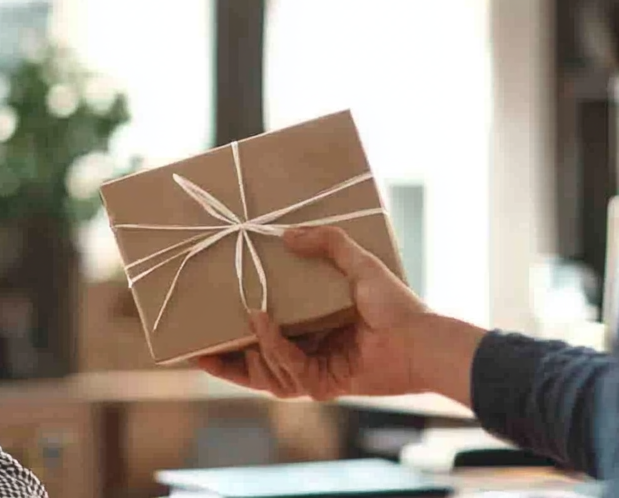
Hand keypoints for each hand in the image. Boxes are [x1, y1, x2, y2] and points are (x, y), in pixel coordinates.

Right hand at [195, 226, 485, 404]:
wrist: (420, 339)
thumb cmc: (395, 304)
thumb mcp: (358, 263)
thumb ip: (327, 243)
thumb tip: (286, 233)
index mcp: (313, 328)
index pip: (266, 337)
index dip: (236, 338)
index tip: (208, 328)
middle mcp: (310, 353)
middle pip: (256, 365)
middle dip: (226, 362)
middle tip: (198, 348)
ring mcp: (315, 372)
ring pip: (267, 371)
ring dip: (253, 349)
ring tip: (246, 318)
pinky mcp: (322, 385)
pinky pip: (287, 370)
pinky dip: (274, 347)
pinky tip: (263, 325)